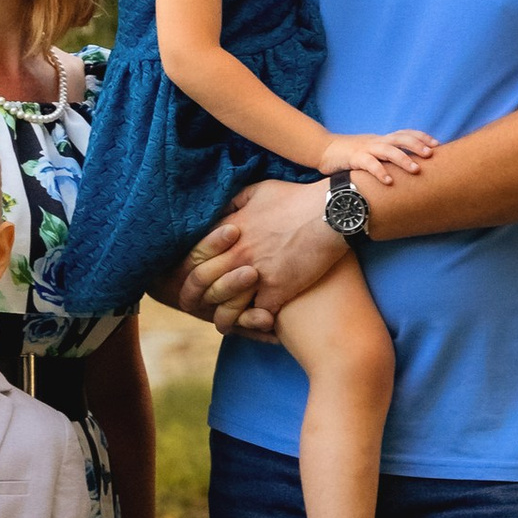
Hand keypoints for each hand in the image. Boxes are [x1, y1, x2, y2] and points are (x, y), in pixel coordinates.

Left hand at [178, 177, 340, 337]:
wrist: (331, 213)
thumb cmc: (297, 199)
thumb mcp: (259, 190)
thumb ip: (234, 202)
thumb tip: (220, 211)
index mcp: (230, 230)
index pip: (194, 256)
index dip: (185, 271)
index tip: (186, 279)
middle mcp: (238, 254)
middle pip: (201, 282)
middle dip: (191, 297)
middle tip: (190, 306)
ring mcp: (256, 275)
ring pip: (226, 306)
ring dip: (221, 319)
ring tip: (222, 325)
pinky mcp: (277, 292)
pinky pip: (256, 316)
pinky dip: (255, 323)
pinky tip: (255, 327)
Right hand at [319, 129, 437, 188]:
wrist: (324, 149)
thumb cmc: (351, 154)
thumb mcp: (372, 151)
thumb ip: (387, 156)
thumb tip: (408, 167)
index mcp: (382, 139)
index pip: (405, 133)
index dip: (421, 137)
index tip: (437, 145)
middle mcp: (377, 141)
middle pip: (400, 138)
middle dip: (417, 145)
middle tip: (431, 155)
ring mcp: (366, 148)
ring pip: (387, 150)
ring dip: (403, 159)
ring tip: (416, 169)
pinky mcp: (354, 158)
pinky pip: (369, 164)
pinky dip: (380, 172)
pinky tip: (389, 181)